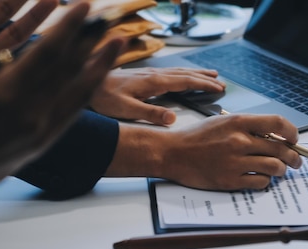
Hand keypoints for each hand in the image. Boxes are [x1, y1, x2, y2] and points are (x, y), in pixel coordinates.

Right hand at [0, 1, 122, 209]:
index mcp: (6, 95)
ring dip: (100, 66)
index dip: (70, 27)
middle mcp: (31, 114)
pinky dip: (86, 92)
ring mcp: (40, 132)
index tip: (86, 6)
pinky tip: (94, 81)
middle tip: (111, 19)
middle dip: (92, 41)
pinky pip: (72, 113)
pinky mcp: (41, 144)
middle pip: (70, 70)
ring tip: (117, 46)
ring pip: (78, 93)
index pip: (49, 52)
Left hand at [89, 66, 225, 124]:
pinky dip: (182, 73)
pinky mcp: (143, 76)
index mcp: (153, 82)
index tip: (219, 87)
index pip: (185, 81)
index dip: (204, 84)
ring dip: (196, 73)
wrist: (87, 84)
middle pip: (185, 74)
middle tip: (221, 82)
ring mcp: (148, 74)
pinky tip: (183, 76)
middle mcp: (153, 75)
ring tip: (210, 74)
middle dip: (204, 78)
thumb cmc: (103, 98)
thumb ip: (150, 113)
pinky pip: (170, 73)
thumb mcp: (126, 110)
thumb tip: (172, 118)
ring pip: (178, 71)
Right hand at [106, 113, 302, 189]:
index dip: (292, 132)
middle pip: (281, 149)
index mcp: (238, 122)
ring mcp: (236, 162)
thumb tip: (274, 136)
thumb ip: (248, 127)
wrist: (173, 154)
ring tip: (280, 170)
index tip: (294, 138)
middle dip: (294, 156)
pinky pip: (260, 182)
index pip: (278, 123)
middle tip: (296, 160)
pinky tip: (261, 178)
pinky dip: (265, 181)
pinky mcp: (231, 180)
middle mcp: (240, 141)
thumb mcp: (223, 122)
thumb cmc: (196, 138)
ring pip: (275, 167)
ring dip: (282, 170)